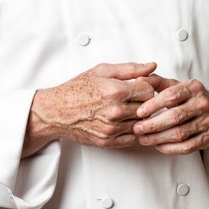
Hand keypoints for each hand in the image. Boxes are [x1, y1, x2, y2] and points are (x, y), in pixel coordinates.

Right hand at [23, 62, 156, 155]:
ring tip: (124, 107)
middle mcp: (116, 112)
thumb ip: (130, 68)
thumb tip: (151, 66)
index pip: (149, 91)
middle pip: (147, 108)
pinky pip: (132, 138)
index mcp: (116, 91)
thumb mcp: (102, 70)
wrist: (57, 111)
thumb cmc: (77, 89)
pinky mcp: (108, 141)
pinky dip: (129, 129)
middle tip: (131, 96)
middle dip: (142, 101)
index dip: (146, 86)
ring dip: (136, 116)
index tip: (138, 86)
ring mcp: (112, 129)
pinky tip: (120, 119)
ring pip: (140, 123)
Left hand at [133, 74, 208, 154]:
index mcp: (194, 87)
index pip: (171, 96)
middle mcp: (203, 104)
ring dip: (158, 138)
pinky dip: (170, 148)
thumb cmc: (188, 97)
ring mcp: (207, 122)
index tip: (139, 112)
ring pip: (180, 134)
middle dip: (153, 124)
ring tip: (143, 138)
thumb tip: (139, 81)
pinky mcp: (207, 139)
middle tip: (137, 128)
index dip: (153, 105)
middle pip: (175, 117)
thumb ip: (157, 82)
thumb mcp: (175, 85)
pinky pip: (186, 147)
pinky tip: (158, 145)